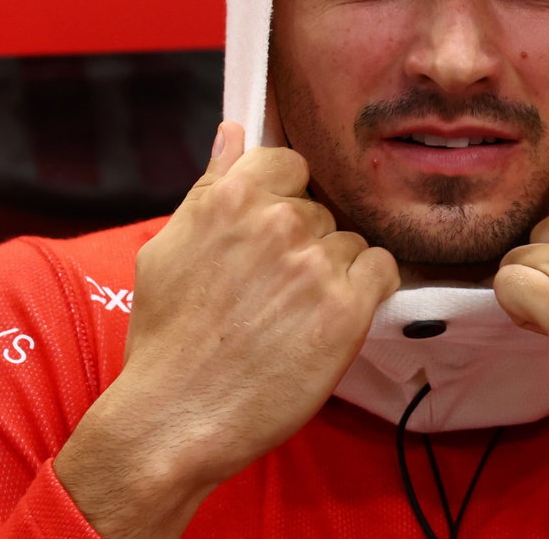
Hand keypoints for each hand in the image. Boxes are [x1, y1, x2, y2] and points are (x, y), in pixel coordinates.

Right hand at [55, 122, 398, 537]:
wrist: (175, 416)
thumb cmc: (166, 338)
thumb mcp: (168, 247)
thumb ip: (210, 185)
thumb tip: (233, 132)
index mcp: (232, 197)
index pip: (290, 165)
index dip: (284, 201)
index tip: (271, 237)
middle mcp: (278, 221)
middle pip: (320, 211)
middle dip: (304, 244)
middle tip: (272, 292)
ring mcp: (316, 263)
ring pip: (349, 243)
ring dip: (333, 272)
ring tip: (293, 315)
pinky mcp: (347, 308)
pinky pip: (382, 270)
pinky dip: (367, 290)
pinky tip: (334, 316)